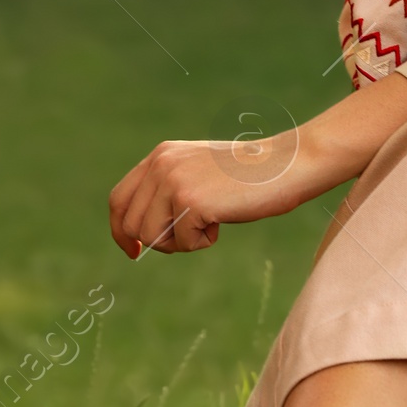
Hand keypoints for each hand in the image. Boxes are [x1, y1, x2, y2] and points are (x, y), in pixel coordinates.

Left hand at [108, 134, 304, 256]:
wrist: (287, 164)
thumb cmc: (250, 175)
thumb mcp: (199, 172)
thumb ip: (170, 187)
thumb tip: (141, 232)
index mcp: (160, 155)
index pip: (119, 199)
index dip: (121, 230)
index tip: (134, 251)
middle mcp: (160, 165)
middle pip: (131, 224)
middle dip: (157, 242)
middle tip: (191, 237)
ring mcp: (174, 182)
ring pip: (152, 237)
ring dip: (180, 243)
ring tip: (208, 225)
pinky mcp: (190, 201)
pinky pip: (182, 242)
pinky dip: (203, 242)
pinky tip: (223, 221)